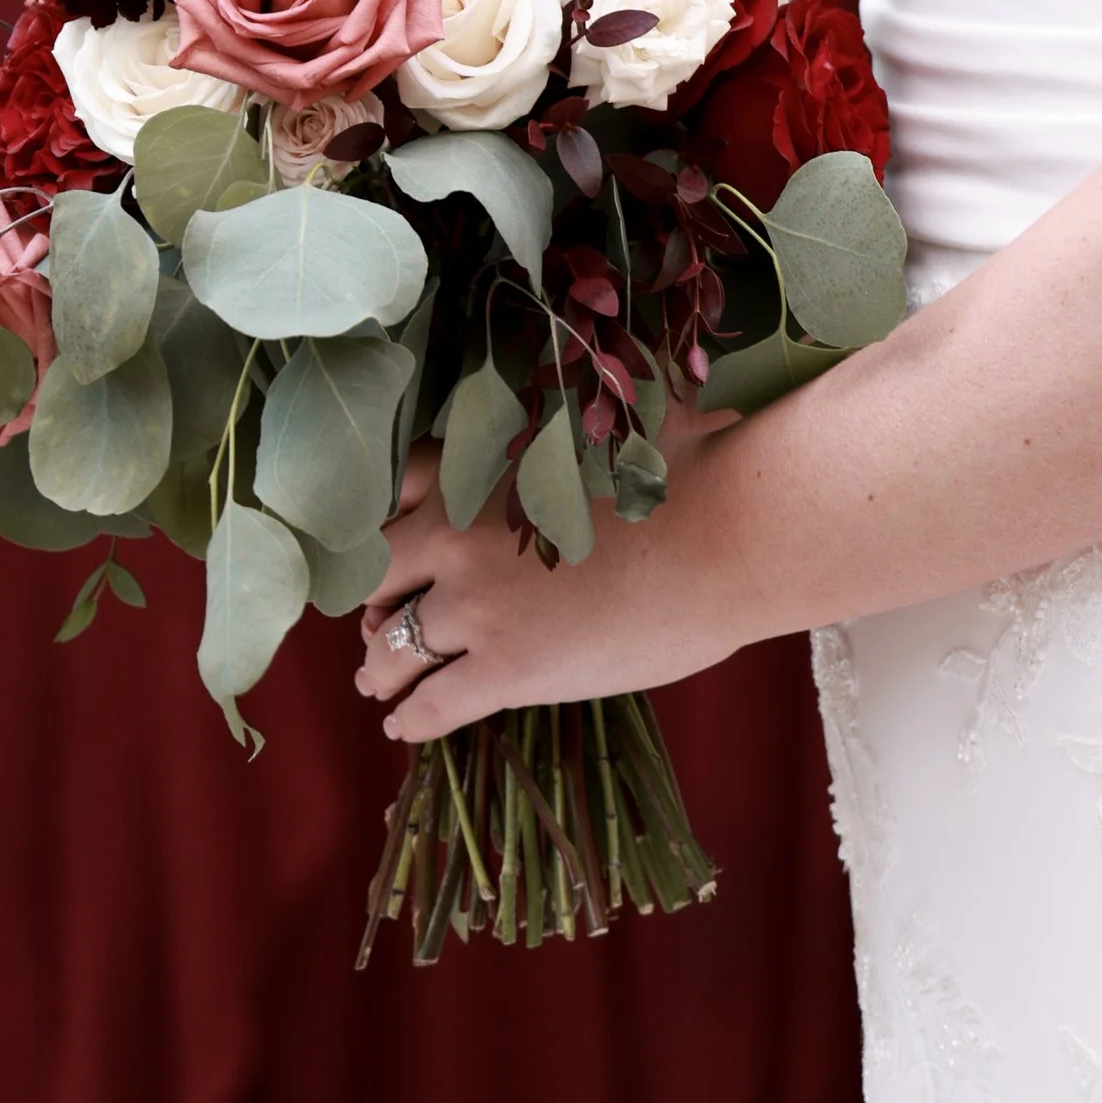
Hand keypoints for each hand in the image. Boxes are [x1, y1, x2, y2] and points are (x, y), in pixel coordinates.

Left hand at [356, 432, 738, 741]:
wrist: (726, 531)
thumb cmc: (689, 462)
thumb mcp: (608, 413)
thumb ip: (567, 417)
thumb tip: (596, 377)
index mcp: (481, 467)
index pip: (398, 489)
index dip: (393, 520)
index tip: (397, 542)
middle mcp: (459, 533)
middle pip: (377, 575)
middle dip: (375, 600)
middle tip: (380, 620)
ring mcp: (477, 605)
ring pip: (388, 649)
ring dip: (378, 668)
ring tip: (376, 680)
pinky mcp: (507, 669)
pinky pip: (431, 705)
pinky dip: (410, 719)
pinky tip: (407, 725)